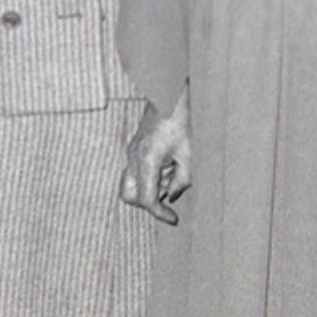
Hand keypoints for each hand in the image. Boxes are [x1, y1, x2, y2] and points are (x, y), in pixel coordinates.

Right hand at [121, 95, 189, 223]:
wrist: (168, 97)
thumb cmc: (180, 122)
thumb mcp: (188, 156)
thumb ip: (181, 181)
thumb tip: (172, 196)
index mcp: (147, 161)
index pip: (147, 199)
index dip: (160, 213)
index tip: (173, 219)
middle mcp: (133, 158)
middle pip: (128, 195)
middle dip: (145, 204)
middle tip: (165, 202)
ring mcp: (131, 152)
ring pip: (129, 184)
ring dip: (148, 189)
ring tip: (169, 177)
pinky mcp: (133, 148)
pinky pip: (135, 171)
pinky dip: (148, 177)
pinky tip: (166, 167)